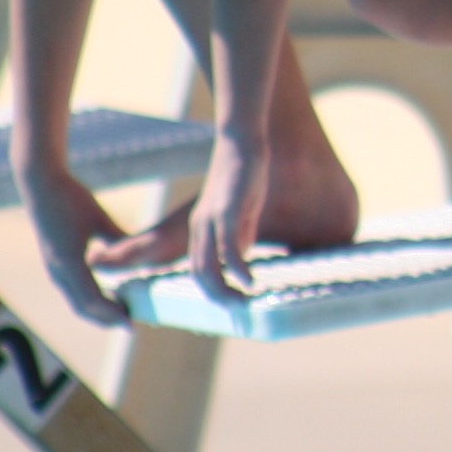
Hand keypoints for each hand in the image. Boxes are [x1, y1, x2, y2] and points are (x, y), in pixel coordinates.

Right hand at [20, 164, 129, 328]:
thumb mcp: (99, 219)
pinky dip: (89, 298)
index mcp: (69, 262)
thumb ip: (116, 241)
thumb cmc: (71, 197)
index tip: (132, 326)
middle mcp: (57, 270)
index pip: (93, 300)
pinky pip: (72, 289)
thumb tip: (137, 258)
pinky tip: (107, 294)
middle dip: (107, 319)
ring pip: (76, 301)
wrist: (41, 184)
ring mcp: (53, 268)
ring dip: (98, 311)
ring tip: (121, 314)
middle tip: (130, 325)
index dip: (113, 315)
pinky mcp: (53, 262)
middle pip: (83, 308)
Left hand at [188, 131, 268, 307]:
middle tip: (238, 311)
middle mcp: (201, 228)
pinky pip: (228, 248)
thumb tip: (239, 257)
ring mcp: (211, 220)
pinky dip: (237, 270)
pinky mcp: (227, 211)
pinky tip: (251, 281)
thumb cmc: (244, 173)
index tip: (231, 305)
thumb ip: (239, 233)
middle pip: (200, 274)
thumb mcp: (240, 210)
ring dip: (224, 290)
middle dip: (217, 298)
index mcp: (202, 228)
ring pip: (208, 267)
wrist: (241, 141)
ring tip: (242, 302)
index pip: (200, 269)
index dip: (212, 291)